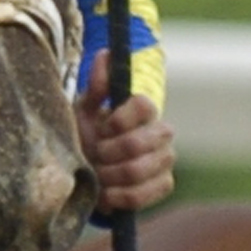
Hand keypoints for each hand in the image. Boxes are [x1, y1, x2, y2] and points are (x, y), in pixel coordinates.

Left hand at [76, 84, 172, 212]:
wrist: (90, 172)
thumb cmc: (88, 134)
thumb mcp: (84, 109)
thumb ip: (96, 85)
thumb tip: (106, 53)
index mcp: (144, 110)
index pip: (144, 106)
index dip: (118, 120)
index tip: (101, 128)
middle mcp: (162, 132)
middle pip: (137, 144)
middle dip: (108, 153)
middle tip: (95, 154)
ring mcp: (165, 160)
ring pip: (137, 171)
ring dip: (108, 175)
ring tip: (97, 174)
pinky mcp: (164, 185)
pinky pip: (141, 195)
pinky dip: (116, 196)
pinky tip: (105, 193)